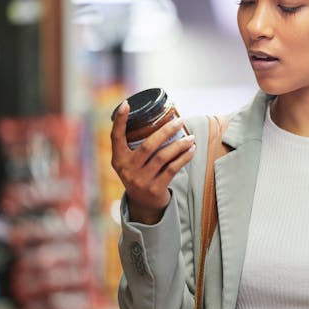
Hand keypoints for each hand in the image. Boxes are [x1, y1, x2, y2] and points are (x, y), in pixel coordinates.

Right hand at [110, 101, 196, 223]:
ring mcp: (141, 180)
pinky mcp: (155, 189)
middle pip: (148, 145)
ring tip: (191, 137)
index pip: (116, 137)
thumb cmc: (141, 174)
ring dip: (180, 145)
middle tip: (180, 120)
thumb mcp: (131, 162)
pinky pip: (173, 169)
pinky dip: (184, 158)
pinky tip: (191, 150)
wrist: (144, 205)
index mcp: (119, 159)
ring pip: (163, 157)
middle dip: (166, 131)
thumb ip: (137, 146)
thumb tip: (159, 119)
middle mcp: (127, 170)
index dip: (120, 121)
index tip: (126, 104)